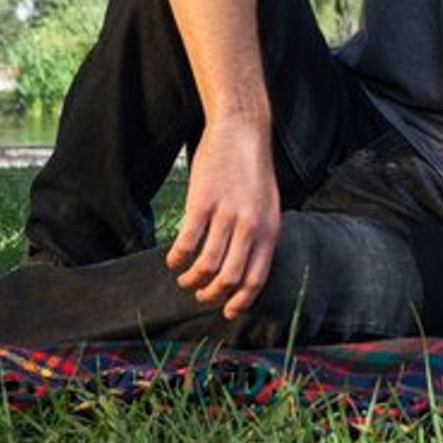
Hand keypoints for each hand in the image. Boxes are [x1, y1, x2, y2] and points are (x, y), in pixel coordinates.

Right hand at [165, 116, 280, 317]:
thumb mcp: (267, 206)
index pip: (256, 279)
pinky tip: (173, 260)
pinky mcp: (202, 202)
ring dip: (191, 279)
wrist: (242, 131)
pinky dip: (177, 258)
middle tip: (200, 295)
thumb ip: (259, 236)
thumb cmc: (252, 171)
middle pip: (229, 279)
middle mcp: (250, 226)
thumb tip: (244, 272)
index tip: (226, 312)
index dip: (239, 302)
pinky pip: (187, 242)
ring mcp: (226, 214)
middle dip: (212, 295)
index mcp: (269, 230)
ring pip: (206, 265)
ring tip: (184, 278)